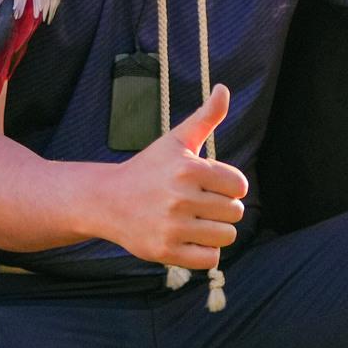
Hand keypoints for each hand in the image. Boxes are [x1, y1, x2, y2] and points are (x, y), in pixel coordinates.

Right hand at [101, 84, 246, 271]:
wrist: (106, 201)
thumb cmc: (149, 169)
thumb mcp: (176, 140)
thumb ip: (206, 117)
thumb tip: (224, 89)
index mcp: (188, 169)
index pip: (240, 186)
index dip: (229, 186)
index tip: (210, 185)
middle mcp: (180, 198)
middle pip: (235, 213)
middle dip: (222, 209)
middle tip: (199, 204)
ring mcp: (172, 227)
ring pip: (226, 237)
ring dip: (216, 231)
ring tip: (195, 222)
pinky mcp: (165, 251)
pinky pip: (210, 259)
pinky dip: (204, 252)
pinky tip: (188, 239)